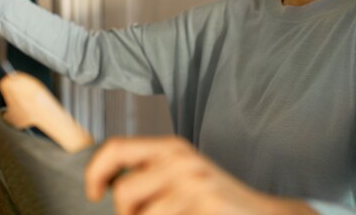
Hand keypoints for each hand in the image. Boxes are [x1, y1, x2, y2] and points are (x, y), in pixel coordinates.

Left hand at [85, 136, 316, 214]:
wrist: (262, 214)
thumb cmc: (212, 199)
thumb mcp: (180, 175)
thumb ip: (148, 174)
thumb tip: (103, 184)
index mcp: (169, 147)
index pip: (116, 148)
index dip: (95, 171)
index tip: (93, 193)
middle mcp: (179, 159)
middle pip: (123, 193)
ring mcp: (193, 181)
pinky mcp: (205, 201)